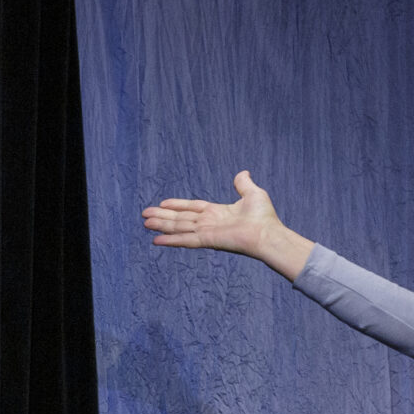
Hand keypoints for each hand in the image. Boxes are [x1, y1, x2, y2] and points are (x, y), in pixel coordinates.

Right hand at [142, 170, 313, 279]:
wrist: (268, 233)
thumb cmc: (264, 217)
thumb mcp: (253, 194)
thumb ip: (243, 184)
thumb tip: (243, 172)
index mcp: (218, 212)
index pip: (193, 207)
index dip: (178, 205)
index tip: (163, 203)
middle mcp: (210, 223)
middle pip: (181, 218)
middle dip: (163, 216)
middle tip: (144, 214)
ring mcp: (207, 232)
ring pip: (178, 227)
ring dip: (161, 225)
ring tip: (145, 223)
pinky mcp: (207, 240)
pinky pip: (185, 240)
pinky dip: (170, 240)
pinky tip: (156, 240)